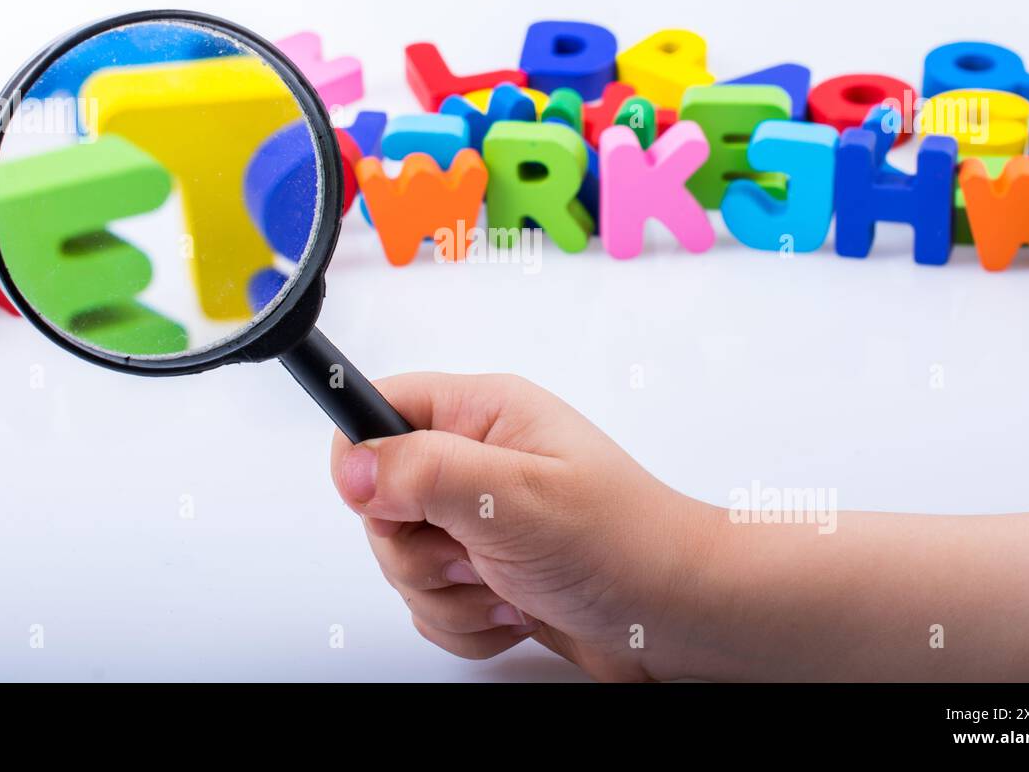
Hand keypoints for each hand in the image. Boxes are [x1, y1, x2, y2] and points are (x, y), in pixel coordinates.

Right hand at [329, 372, 722, 680]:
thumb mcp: (515, 496)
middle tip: (475, 551)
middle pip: (380, 499)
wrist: (678, 615)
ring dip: (448, 594)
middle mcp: (477, 460)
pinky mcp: (485, 572)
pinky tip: (515, 610)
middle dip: (418, 549)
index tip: (389, 503)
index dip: (365, 456)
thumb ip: (424, 472)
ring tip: (508, 583)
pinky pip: (431, 604)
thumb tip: (350, 462)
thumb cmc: (625, 541)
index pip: (379, 406)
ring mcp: (480, 520)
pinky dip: (466, 623)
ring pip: (402, 561)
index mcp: (485, 413)